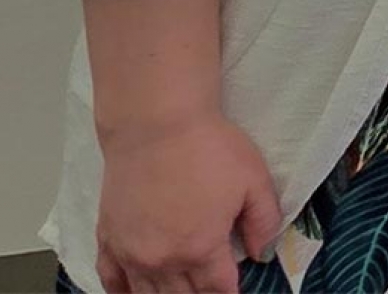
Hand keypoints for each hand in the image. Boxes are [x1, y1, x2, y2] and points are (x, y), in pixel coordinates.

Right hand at [95, 113, 281, 293]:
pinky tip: (132, 293)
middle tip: (209, 286)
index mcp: (202, 248)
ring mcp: (131, 252)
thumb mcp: (255, 181)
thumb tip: (261, 252)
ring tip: (180, 290)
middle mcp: (163, 259)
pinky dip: (123, 291)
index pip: (218, 288)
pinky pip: (110, 279)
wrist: (156, 125)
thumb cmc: (208, 148)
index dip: (229, 291)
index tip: (234, 288)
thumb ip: (263, 222)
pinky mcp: (108, 238)